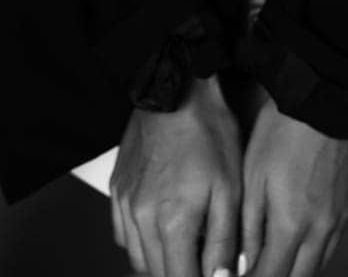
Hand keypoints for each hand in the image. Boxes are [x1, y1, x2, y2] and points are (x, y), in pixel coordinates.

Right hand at [111, 77, 242, 276]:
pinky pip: (123, 235)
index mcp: (172, 222)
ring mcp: (125, 203)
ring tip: (187, 250)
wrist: (177, 88)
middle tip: (204, 263)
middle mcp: (141, 218)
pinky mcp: (118, 189)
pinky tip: (161, 232)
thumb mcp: (230, 188)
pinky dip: (141, 244)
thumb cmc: (208, 132)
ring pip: (139, 260)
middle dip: (182, 274)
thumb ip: (223, 241)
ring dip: (161, 263)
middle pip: (158, 275)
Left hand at [239, 93, 347, 276]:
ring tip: (276, 259)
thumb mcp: (253, 175)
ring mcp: (341, 221)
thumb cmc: (282, 132)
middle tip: (258, 269)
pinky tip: (301, 241)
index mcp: (292, 225)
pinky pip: (333, 244)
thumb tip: (245, 263)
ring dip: (297, 269)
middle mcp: (321, 231)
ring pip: (318, 265)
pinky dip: (315, 251)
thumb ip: (250, 226)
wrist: (325, 99)